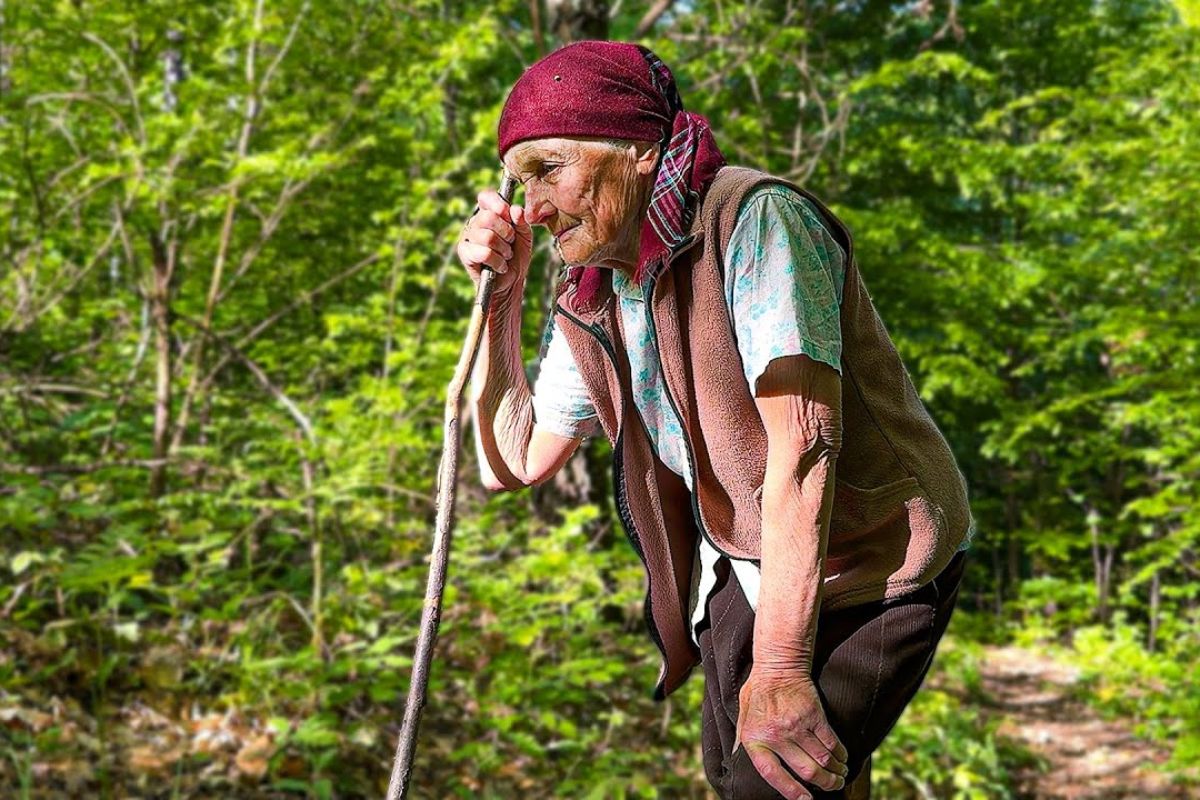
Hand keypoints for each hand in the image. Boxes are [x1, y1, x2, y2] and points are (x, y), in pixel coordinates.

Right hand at [456, 188, 533, 300]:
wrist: (512, 281)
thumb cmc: (516, 255)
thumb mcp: (525, 236)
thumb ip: (522, 221)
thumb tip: (515, 210)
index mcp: (488, 213)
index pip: (485, 197)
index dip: (497, 203)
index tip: (507, 213)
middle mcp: (475, 223)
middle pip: (488, 217)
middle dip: (506, 232)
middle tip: (511, 242)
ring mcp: (468, 238)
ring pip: (487, 237)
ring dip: (503, 249)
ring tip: (506, 256)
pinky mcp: (465, 254)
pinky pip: (484, 253)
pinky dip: (498, 261)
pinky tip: (500, 266)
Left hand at [734, 667, 848, 798]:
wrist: (777, 665)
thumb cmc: (758, 691)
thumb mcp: (742, 717)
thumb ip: (742, 739)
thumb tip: (736, 758)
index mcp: (755, 739)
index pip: (772, 774)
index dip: (791, 791)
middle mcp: (776, 735)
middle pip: (807, 771)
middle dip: (825, 783)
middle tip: (833, 785)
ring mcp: (796, 725)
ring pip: (823, 759)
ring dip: (835, 771)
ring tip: (840, 775)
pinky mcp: (814, 715)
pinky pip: (831, 742)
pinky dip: (840, 754)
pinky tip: (842, 758)